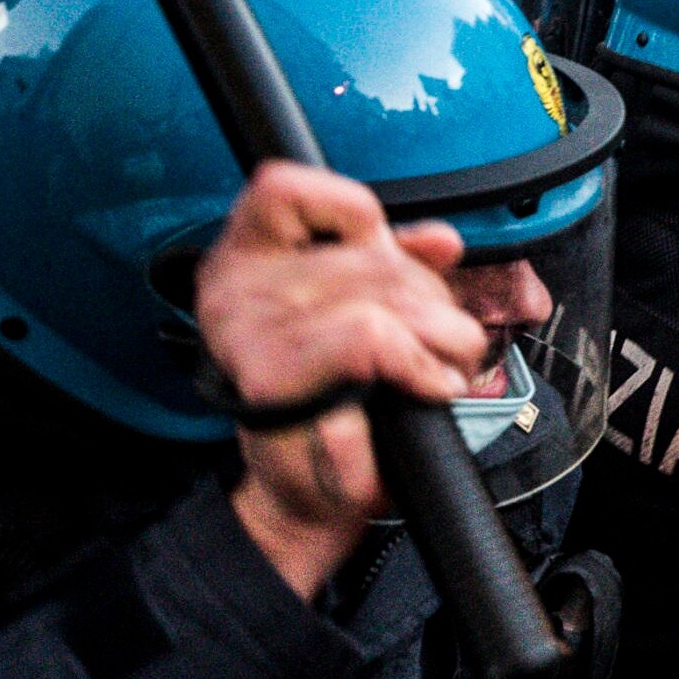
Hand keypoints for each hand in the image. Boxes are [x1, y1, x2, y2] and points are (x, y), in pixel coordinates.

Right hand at [199, 163, 484, 599]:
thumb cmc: (337, 402)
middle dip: (430, 300)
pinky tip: (427, 384)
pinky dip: (420, 362)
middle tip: (439, 342)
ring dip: (441, 336)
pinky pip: (374, 337)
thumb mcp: (362, 313)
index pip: (282, 186)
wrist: (312, 491)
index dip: (350, 210)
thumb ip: (394, 265)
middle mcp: (237, 288)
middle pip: (370, 252)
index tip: (379, 250)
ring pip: (386, 294)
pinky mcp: (276, 378)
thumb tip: (441, 240)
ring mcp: (251, 332)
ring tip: (437, 367)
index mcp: (246, 260)